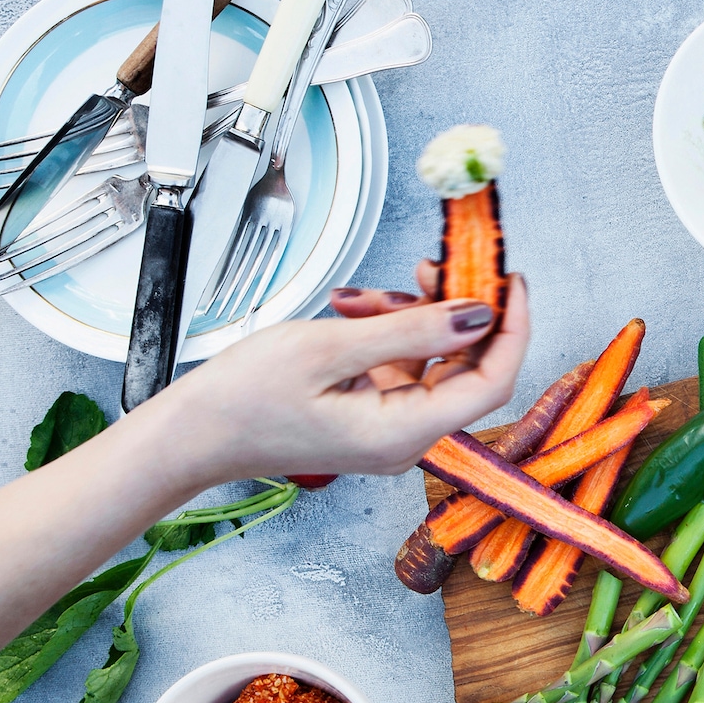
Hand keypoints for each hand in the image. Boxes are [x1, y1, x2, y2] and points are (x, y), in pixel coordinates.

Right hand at [142, 268, 528, 486]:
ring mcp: (390, 426)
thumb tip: (477, 316)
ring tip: (362, 296)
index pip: (491, 381)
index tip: (510, 281)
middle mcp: (406, 437)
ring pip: (431, 358)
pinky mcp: (372, 412)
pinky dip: (385, 330)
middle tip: (434, 265)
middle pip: (465, 366)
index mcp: (403, 432)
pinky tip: (352, 310)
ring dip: (408, 315)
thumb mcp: (329, 348)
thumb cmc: (243, 400)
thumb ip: (411, 331)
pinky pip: (401, 364)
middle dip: (452, 310)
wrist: (193, 433)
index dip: (511, 327)